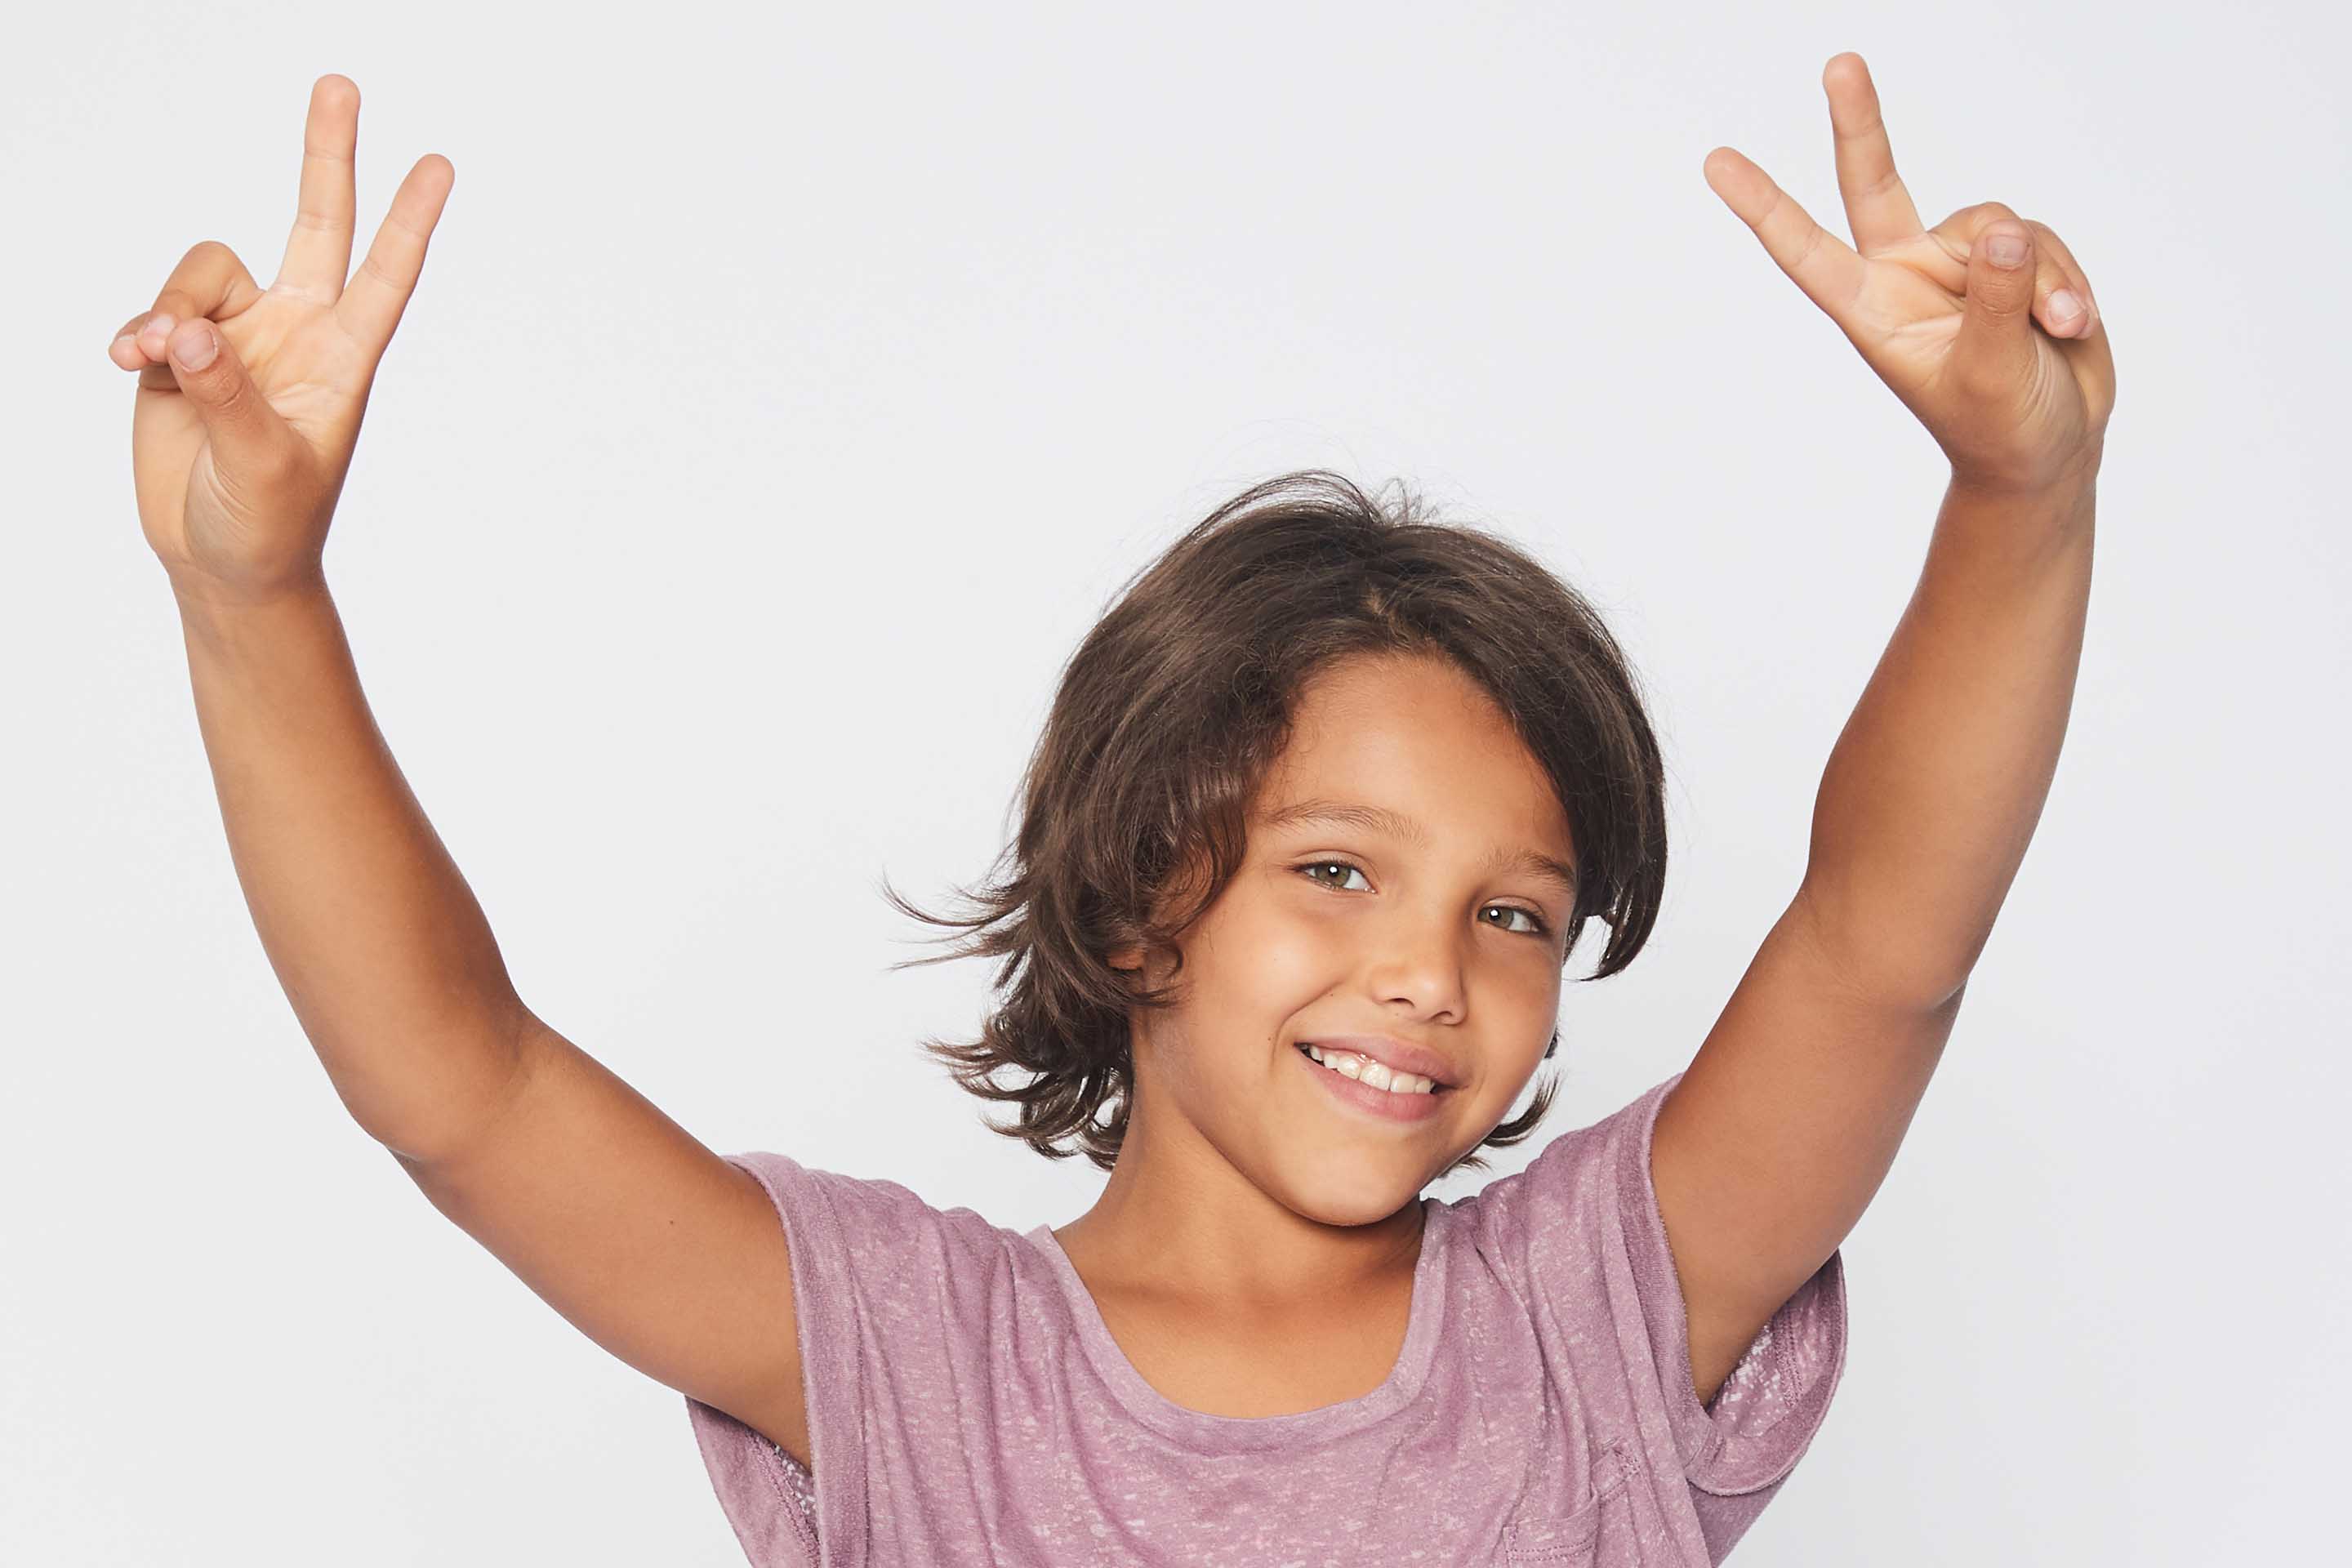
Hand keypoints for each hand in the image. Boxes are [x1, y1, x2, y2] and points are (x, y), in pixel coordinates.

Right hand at [108, 75, 452, 606]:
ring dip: (170, 307)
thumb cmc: (268, 524)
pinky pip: (156, 309)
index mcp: (344, 359)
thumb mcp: (261, 465)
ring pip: (203, 272)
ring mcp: (241, 337)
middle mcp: (298, 333)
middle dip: (326, 156)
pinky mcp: (186, 351)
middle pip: (315, 223)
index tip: (441, 164)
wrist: (220, 561)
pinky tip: (131, 365)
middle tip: (340, 83)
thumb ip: (228, 392)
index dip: (411, 220)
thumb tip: (191, 327)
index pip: (385, 276)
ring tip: (157, 360)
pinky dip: (138, 331)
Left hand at [1703, 53, 2114, 499]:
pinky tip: (2070, 324)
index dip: (1764, 207)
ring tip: (2052, 331)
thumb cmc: (2003, 429)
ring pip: (1997, 222)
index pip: (1807, 251)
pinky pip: (2042, 239)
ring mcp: (1959, 262)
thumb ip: (1997, 303)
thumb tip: (2004, 232)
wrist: (2051, 448)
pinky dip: (2066, 280)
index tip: (1716, 163)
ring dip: (2039, 276)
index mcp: (1873, 310)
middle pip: (1876, 184)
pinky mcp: (2013, 258)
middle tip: (1839, 64)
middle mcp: (1906, 275)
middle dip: (1860, 123)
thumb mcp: (1993, 375)